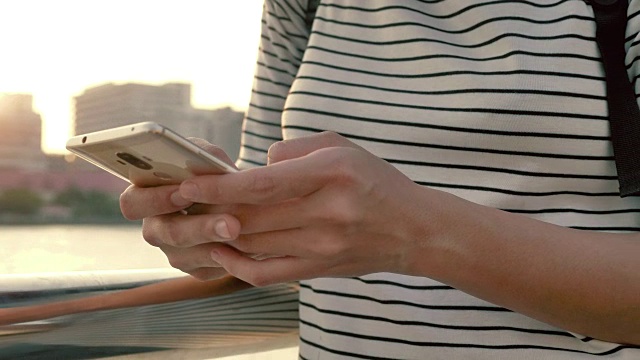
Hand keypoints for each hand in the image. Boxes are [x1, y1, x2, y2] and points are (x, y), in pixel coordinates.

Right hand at [119, 138, 240, 279]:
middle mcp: (155, 228)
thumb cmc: (214, 171)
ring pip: (187, 255)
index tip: (184, 192)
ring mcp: (174, 252)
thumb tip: (207, 164)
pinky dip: (229, 256)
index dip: (155, 199)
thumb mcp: (209, 157)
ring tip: (239, 230)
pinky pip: (209, 268)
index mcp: (145, 196)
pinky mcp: (198, 269)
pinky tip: (246, 243)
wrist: (240, 198)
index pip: (133, 203)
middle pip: (165, 233)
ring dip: (216, 243)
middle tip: (229, 223)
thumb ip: (205, 157)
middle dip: (199, 227)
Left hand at [166, 132, 435, 285]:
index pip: (262, 183)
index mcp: (332, 173)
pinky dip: (236, 264)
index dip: (218, 187)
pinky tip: (222, 250)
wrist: (413, 230)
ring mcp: (323, 246)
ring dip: (219, 233)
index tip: (187, 185)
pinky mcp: (319, 270)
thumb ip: (294, 151)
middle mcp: (328, 212)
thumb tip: (254, 167)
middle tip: (182, 202)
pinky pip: (267, 273)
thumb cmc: (375, 182)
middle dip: (209, 210)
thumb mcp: (343, 148)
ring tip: (196, 221)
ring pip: (254, 244)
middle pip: (251, 216)